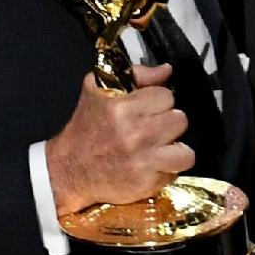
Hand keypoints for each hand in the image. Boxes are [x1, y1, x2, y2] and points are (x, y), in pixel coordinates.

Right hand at [45, 63, 193, 212]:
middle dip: (167, 123)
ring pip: (185, 152)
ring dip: (175, 150)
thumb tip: (166, 70)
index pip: (166, 96)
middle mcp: (133, 135)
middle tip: (152, 129)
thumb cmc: (85, 129)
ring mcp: (141, 162)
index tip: (147, 109)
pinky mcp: (145, 184)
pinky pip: (174, 173)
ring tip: (160, 149)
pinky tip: (151, 166)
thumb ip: (136, 75)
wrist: (69, 170)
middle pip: (180, 120)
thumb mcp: (97, 90)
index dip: (158, 101)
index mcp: (121, 109)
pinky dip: (166, 170)